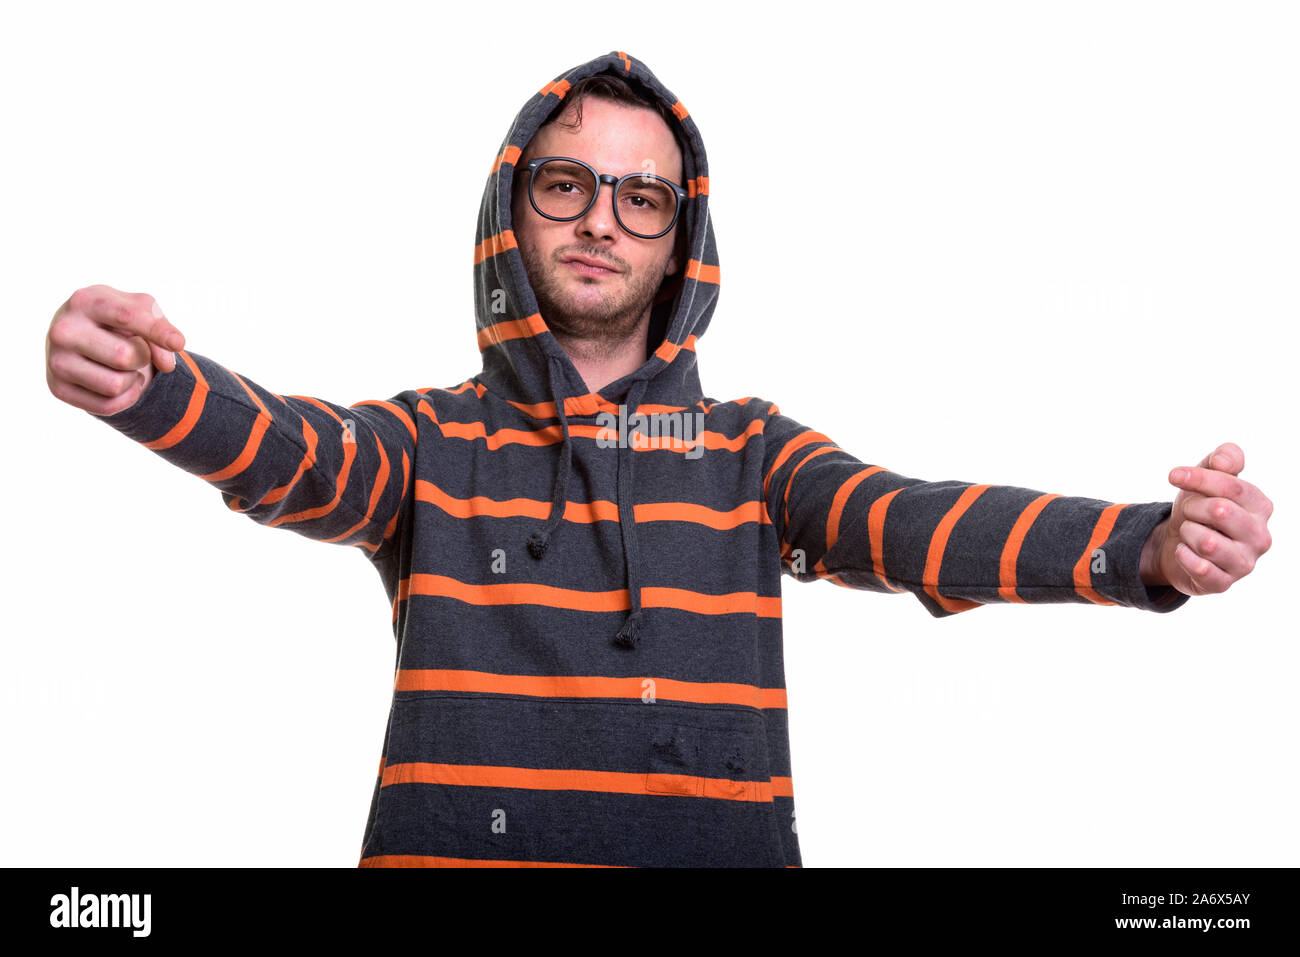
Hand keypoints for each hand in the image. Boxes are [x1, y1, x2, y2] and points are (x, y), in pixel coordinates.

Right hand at [47, 284, 185, 415]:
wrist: (79, 336)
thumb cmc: (118, 319)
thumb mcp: (141, 311)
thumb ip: (161, 329)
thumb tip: (167, 365)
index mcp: (86, 301)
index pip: (129, 316)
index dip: (158, 332)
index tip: (178, 343)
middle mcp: (63, 330)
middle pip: (125, 357)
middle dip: (143, 357)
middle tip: (136, 350)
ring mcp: (56, 360)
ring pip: (117, 385)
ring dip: (133, 379)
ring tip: (125, 366)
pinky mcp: (57, 388)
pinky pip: (108, 406)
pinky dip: (125, 397)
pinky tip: (117, 381)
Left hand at [1139, 443, 1272, 596]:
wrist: (1177, 543)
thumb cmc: (1198, 507)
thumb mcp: (1207, 476)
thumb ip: (1222, 459)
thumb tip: (1225, 461)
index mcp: (1260, 506)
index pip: (1232, 486)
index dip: (1198, 478)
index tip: (1173, 476)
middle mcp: (1260, 536)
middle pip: (1221, 510)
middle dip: (1192, 506)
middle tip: (1188, 511)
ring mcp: (1245, 563)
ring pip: (1208, 542)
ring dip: (1187, 532)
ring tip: (1189, 532)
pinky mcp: (1224, 584)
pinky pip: (1200, 569)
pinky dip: (1183, 555)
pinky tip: (1184, 551)